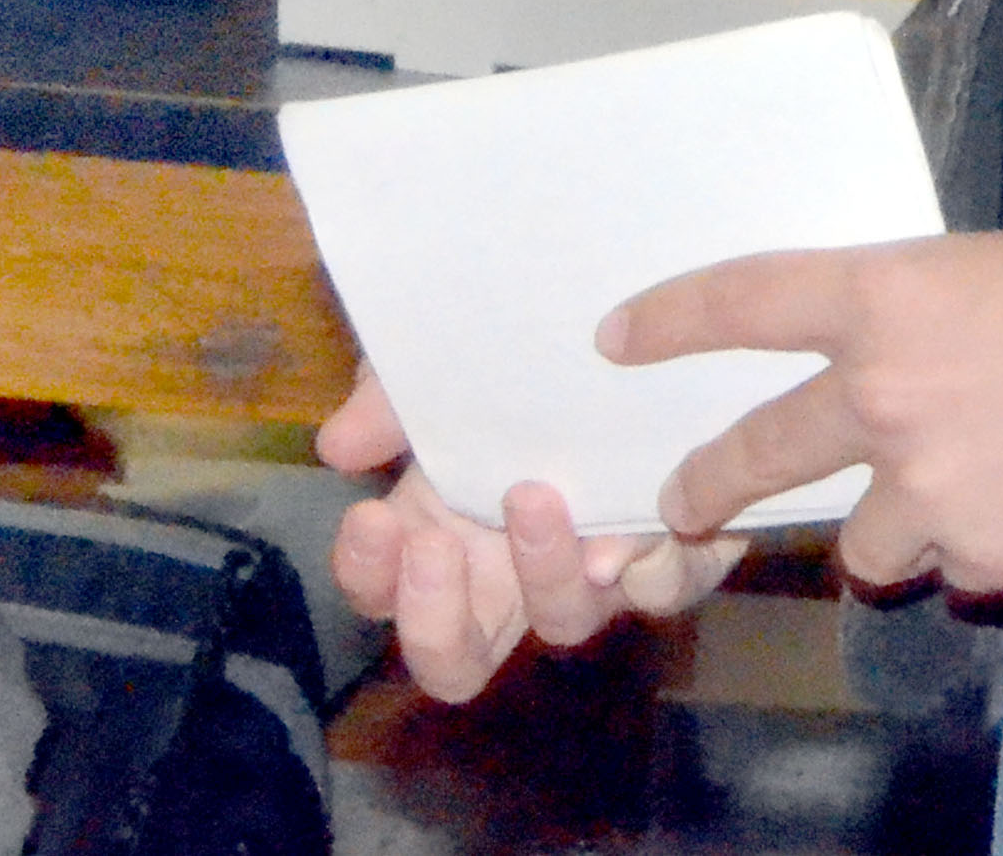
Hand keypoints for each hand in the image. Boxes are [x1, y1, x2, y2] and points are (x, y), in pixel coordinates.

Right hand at [319, 370, 742, 700]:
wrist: (653, 340)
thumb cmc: (529, 367)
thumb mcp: (449, 365)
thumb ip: (392, 399)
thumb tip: (337, 446)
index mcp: (441, 528)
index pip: (381, 590)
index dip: (368, 576)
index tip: (369, 518)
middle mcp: (508, 574)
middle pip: (454, 662)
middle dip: (433, 622)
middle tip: (434, 548)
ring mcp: (586, 578)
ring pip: (561, 621)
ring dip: (542, 570)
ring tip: (534, 497)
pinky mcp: (665, 562)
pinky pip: (656, 588)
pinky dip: (645, 557)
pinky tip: (640, 516)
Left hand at [619, 214, 1002, 592]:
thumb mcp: (990, 275)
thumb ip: (912, 331)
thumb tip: (878, 384)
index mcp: (885, 295)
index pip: (745, 302)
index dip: (671, 319)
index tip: (616, 339)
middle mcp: (885, 391)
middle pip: (761, 450)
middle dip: (709, 485)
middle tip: (683, 505)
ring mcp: (930, 485)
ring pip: (866, 543)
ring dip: (898, 527)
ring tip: (979, 481)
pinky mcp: (987, 553)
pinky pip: (955, 570)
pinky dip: (983, 549)